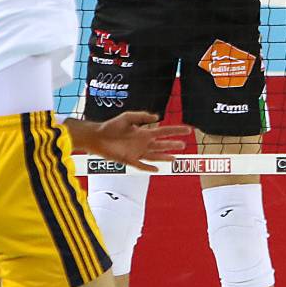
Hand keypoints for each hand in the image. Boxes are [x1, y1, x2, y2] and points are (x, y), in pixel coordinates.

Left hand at [67, 111, 191, 171]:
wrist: (98, 137)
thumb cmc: (111, 126)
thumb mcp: (128, 117)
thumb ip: (142, 116)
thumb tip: (157, 117)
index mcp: (144, 132)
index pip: (164, 131)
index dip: (176, 130)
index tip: (187, 129)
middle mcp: (143, 143)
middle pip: (162, 145)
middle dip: (173, 144)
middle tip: (184, 144)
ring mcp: (137, 152)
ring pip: (155, 156)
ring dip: (165, 156)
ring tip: (175, 158)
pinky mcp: (129, 160)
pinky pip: (142, 165)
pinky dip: (149, 167)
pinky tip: (156, 169)